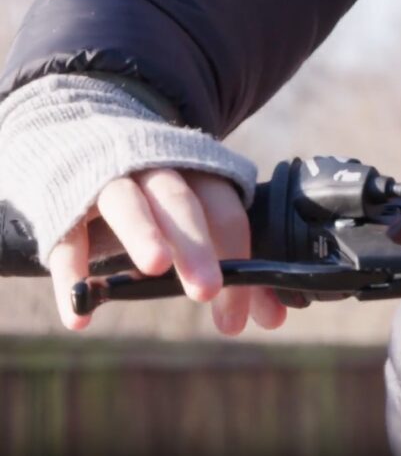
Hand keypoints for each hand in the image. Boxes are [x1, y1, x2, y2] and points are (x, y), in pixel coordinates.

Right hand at [48, 168, 286, 333]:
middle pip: (180, 203)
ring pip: (127, 202)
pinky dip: (72, 273)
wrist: (92, 143)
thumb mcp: (201, 220)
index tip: (238, 317)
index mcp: (199, 174)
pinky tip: (81, 316)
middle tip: (207, 290)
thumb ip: (236, 267)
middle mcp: (157, 170)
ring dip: (141, 232)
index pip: (226, 213)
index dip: (236, 260)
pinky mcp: (66, 198)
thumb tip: (274, 318)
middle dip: (196, 245)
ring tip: (154, 268)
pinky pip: (68, 235)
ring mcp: (109, 179)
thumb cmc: (163, 198)